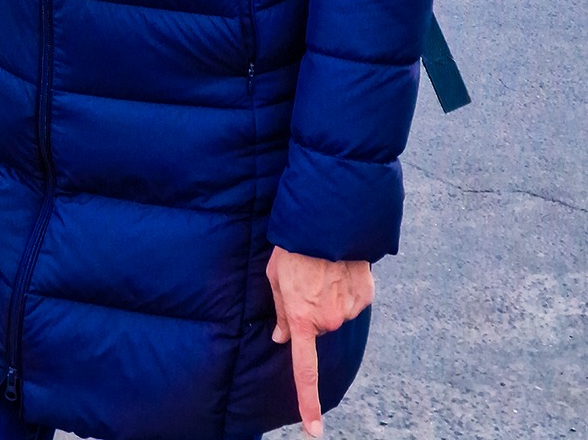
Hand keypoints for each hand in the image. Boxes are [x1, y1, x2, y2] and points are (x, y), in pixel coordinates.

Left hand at [266, 246, 373, 436]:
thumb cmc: (293, 246)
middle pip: (318, 326)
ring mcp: (348, 310)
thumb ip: (280, 311)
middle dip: (311, 309)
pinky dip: (345, 289)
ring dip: (328, 297)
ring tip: (322, 269)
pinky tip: (339, 269)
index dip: (308, 402)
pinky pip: (352, 301)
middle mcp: (327, 321)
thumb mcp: (275, 276)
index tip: (314, 431)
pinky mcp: (365, 296)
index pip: (304, 370)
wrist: (326, 221)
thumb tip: (280, 337)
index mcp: (301, 318)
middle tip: (304, 279)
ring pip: (336, 314)